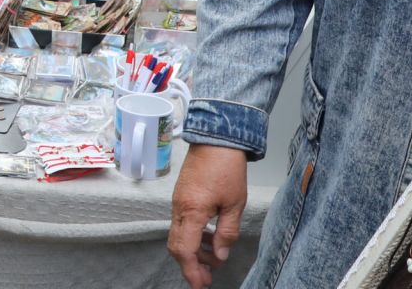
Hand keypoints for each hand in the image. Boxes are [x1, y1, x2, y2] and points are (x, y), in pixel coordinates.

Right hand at [169, 144, 247, 287]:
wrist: (215, 138)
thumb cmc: (226, 167)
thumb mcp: (235, 203)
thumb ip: (227, 232)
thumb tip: (220, 254)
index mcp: (192, 211)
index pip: (184, 249)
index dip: (191, 270)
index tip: (200, 284)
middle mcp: (179, 208)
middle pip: (176, 246)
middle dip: (191, 265)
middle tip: (208, 277)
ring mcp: (178, 202)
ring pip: (178, 236)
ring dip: (194, 251)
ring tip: (215, 258)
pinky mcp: (181, 196)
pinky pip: (181, 223)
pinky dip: (193, 237)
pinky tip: (209, 238)